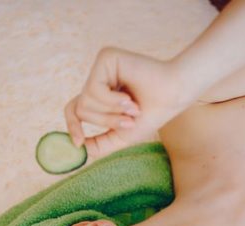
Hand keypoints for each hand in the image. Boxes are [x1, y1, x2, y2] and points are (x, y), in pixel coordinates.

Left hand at [64, 47, 189, 160]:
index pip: (74, 108)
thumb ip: (101, 144)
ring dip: (111, 113)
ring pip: (86, 101)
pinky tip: (129, 99)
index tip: (78, 142)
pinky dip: (112, 102)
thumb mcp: (122, 136)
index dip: (73, 125)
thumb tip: (80, 149)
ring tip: (133, 108)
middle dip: (105, 121)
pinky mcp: (105, 58)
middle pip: (81, 109)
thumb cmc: (151, 114)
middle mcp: (98, 78)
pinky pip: (94, 89)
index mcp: (101, 95)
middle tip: (128, 121)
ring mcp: (101, 67)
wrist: (172, 97)